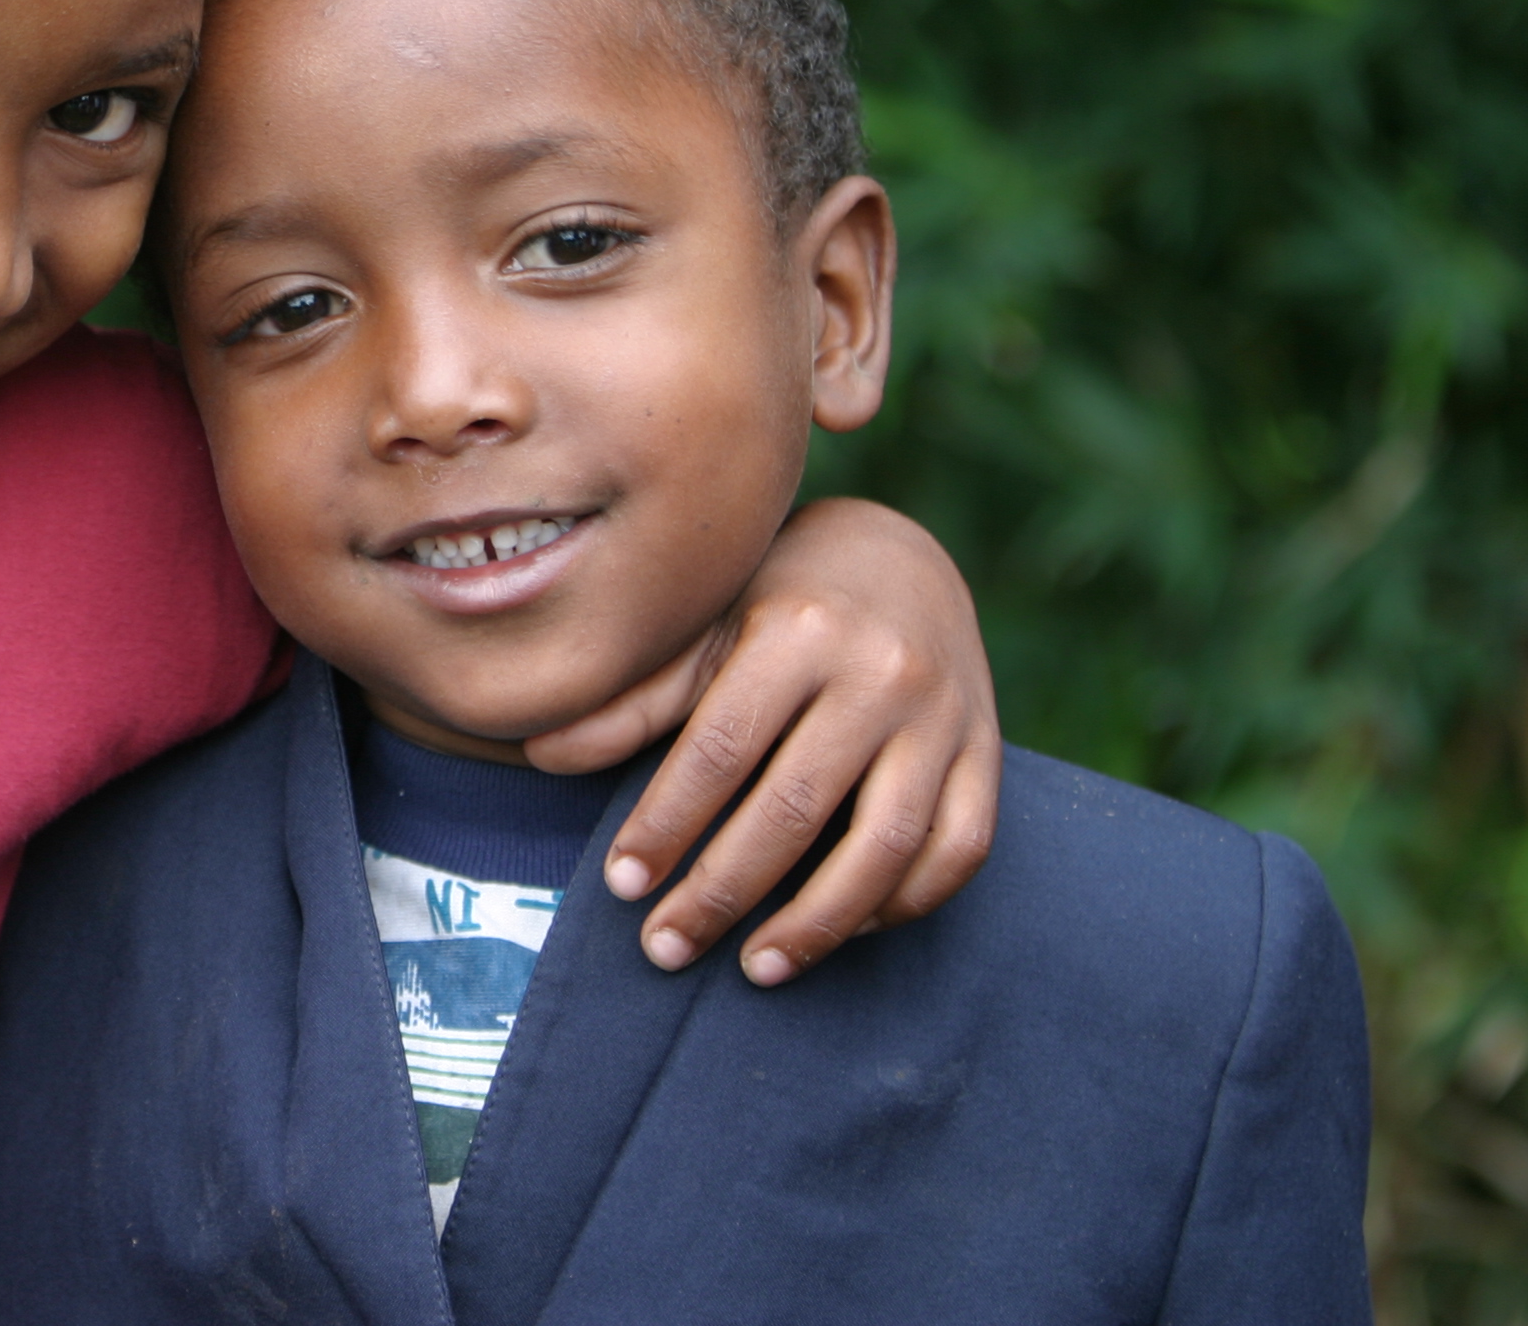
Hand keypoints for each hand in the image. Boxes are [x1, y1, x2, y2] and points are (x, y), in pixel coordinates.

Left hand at [523, 496, 998, 986]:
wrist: (899, 559)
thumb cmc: (774, 600)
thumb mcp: (704, 628)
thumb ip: (635, 698)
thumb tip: (541, 755)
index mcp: (797, 627)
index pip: (720, 749)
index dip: (666, 824)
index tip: (621, 884)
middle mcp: (881, 671)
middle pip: (795, 808)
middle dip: (723, 890)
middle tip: (665, 946)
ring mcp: (945, 716)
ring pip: (886, 844)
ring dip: (817, 922)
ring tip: (753, 969)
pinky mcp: (986, 753)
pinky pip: (957, 849)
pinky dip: (902, 903)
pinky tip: (842, 931)